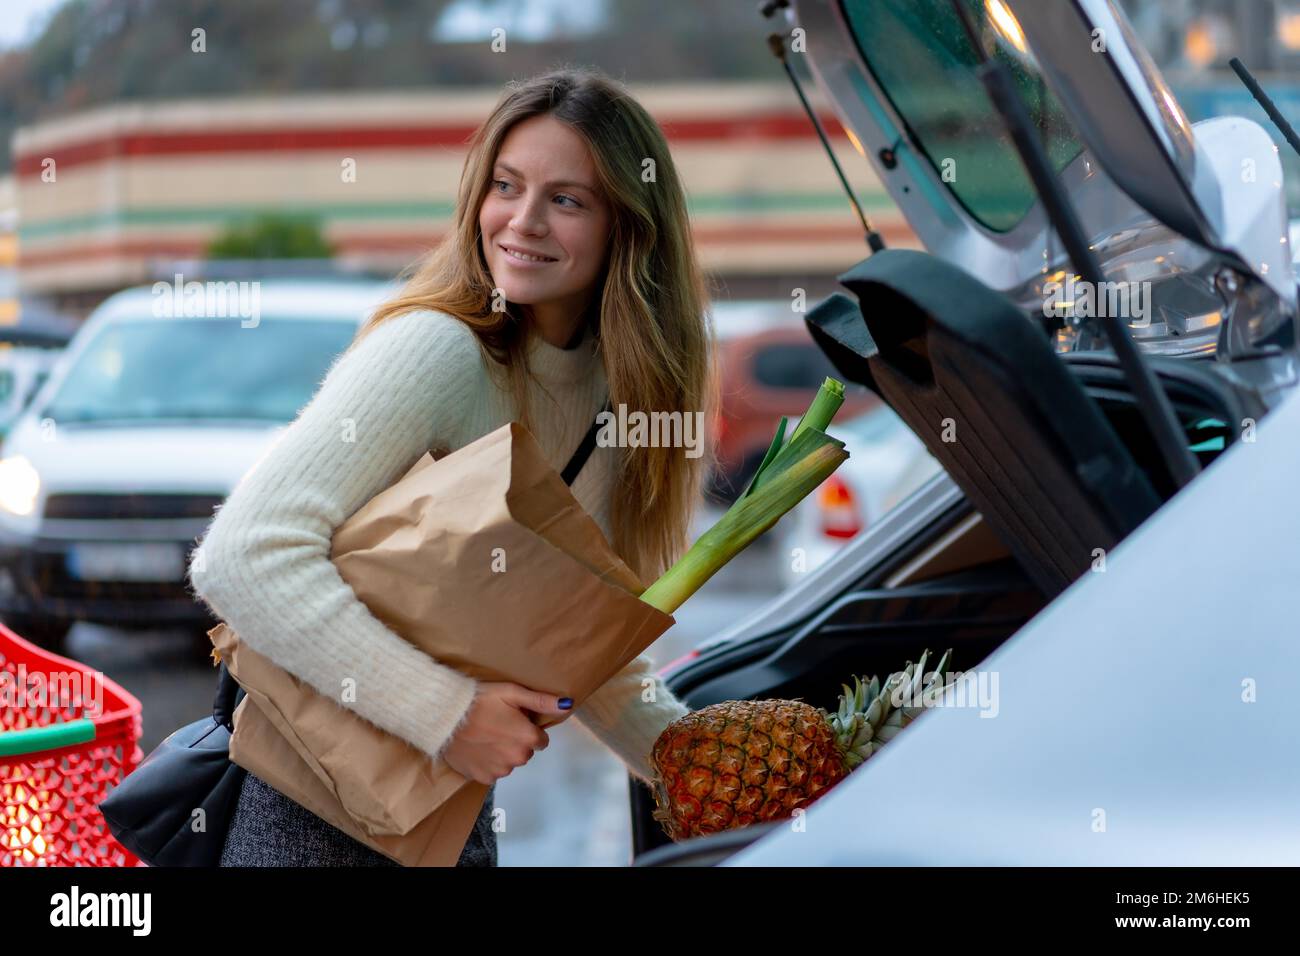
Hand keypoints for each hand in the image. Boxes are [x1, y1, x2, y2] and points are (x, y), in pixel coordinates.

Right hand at [441, 681, 574, 784]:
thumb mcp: (512, 693)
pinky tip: (476, 748)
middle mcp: (518, 758)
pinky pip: (492, 772)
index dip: (528, 729)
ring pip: (509, 762)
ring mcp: (500, 770)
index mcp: (528, 738)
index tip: (513, 720)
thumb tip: (567, 705)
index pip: (540, 740)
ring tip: (484, 735)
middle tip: (497, 725)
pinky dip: (487, 763)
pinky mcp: (483, 778)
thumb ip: (541, 701)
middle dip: (515, 741)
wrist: (443, 716)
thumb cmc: (479, 700)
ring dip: (501, 753)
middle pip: (525, 752)